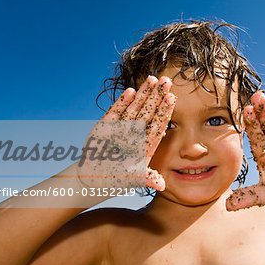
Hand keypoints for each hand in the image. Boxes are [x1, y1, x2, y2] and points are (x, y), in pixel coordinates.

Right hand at [77, 76, 175, 190]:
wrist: (92, 180)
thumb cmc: (114, 180)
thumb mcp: (131, 179)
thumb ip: (146, 178)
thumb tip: (161, 185)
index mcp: (145, 145)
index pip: (157, 125)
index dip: (164, 111)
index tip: (172, 98)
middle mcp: (135, 135)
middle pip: (148, 113)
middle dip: (157, 96)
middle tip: (167, 81)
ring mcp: (121, 129)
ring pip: (134, 108)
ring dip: (142, 94)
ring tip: (152, 79)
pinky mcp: (106, 127)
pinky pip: (116, 112)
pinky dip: (121, 102)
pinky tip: (131, 91)